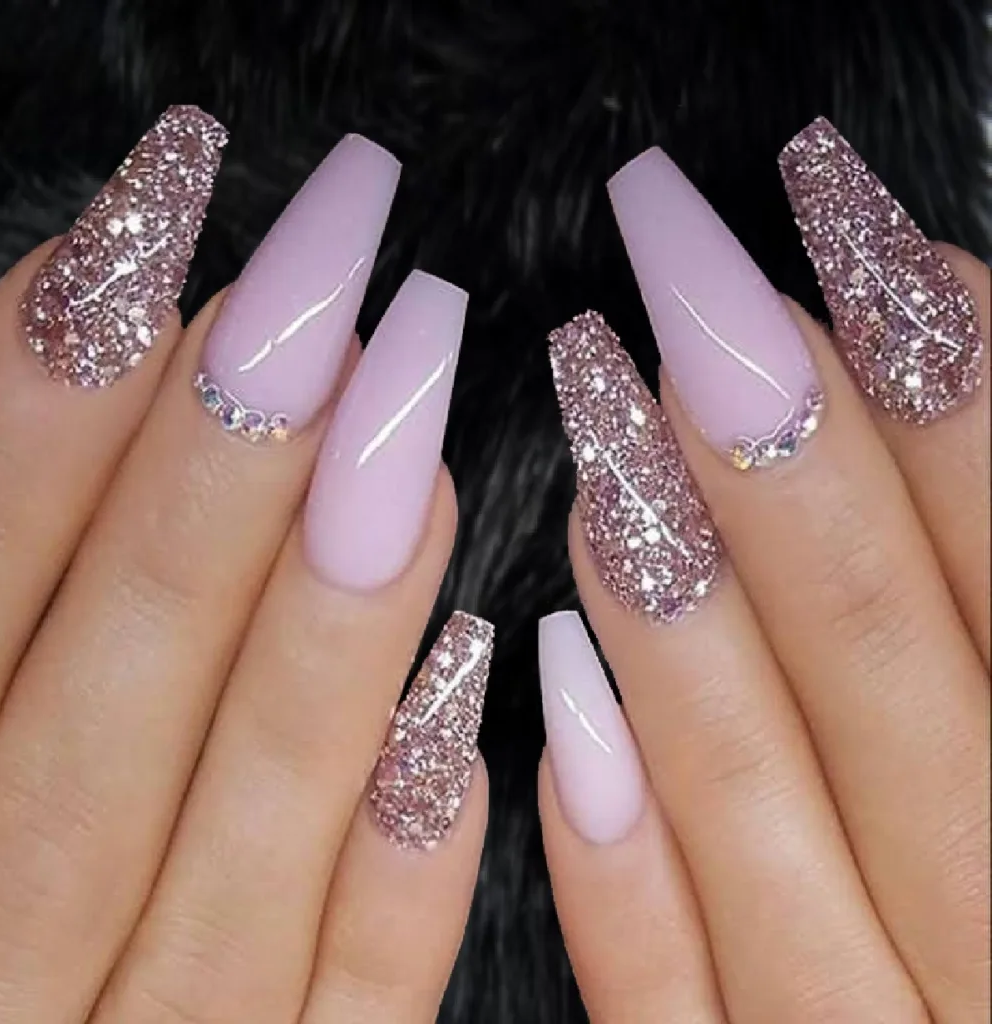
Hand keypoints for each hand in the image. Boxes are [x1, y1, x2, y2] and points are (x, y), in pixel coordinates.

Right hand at [0, 107, 489, 1022]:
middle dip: (220, 466)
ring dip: (336, 618)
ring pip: (252, 819)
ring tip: (416, 432)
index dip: (37, 389)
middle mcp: (2, 963)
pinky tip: (474, 681)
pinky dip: (406, 853)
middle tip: (332, 279)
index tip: (163, 203)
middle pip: (118, 682)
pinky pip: (352, 995)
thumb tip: (67, 321)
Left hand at [539, 120, 988, 1021]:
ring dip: (675, 600)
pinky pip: (666, 1000)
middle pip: (886, 657)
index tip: (838, 219)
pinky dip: (615, 855)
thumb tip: (934, 306)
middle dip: (785, 447)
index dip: (959, 385)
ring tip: (599, 418)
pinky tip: (553, 683)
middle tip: (680, 268)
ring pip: (755, 803)